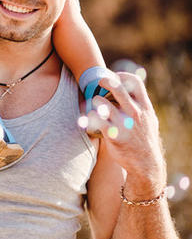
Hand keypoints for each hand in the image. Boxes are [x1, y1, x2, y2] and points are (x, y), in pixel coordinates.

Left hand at [89, 73, 166, 196]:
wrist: (145, 163)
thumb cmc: (143, 138)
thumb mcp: (149, 119)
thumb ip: (139, 104)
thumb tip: (128, 87)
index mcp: (145, 107)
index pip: (134, 82)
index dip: (121, 76)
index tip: (113, 76)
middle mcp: (135, 113)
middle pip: (117, 87)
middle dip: (104, 81)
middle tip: (98, 82)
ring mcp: (124, 123)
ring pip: (101, 101)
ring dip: (95, 101)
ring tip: (96, 107)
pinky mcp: (112, 134)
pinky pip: (94, 118)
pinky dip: (89, 116)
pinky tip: (90, 119)